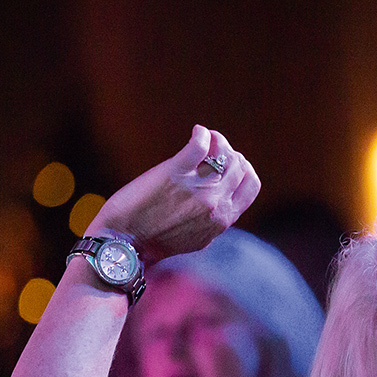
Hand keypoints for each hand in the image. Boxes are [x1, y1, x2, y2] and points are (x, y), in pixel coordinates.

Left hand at [88, 125, 261, 264]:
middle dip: (230, 152)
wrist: (124, 243)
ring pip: (225, 153)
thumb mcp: (197, 238)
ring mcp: (197, 188)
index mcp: (223, 220)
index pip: (251, 184)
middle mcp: (215, 204)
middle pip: (240, 166)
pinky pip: (200, 145)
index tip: (229, 163)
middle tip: (214, 147)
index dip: (243, 169)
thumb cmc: (154, 240)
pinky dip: (202, 134)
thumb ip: (214, 220)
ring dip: (218, 140)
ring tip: (205, 138)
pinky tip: (197, 132)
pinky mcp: (175, 173)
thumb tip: (223, 200)